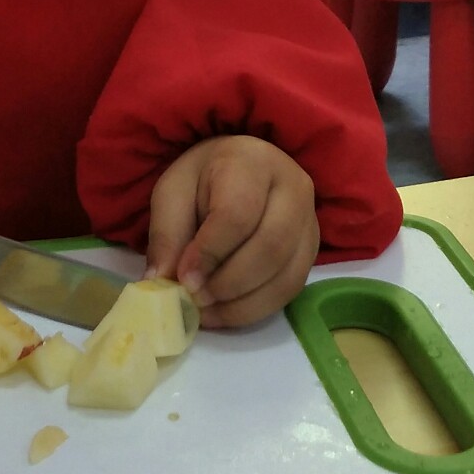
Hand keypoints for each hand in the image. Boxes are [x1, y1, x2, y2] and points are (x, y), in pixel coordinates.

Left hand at [145, 135, 320, 327]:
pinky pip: (290, 290)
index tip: (183, 278)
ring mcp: (309, 222)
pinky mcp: (311, 251)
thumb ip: (166, 235)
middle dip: (228, 282)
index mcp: (253, 162)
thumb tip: (162, 281)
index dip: (210, 253)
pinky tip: (224, 311)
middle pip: (270, 247)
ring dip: (241, 303)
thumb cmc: (203, 180)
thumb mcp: (173, 194)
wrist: (241, 170)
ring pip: (285, 275)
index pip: (238, 214)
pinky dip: (255, 309)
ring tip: (205, 308)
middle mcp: (293, 188)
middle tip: (194, 298)